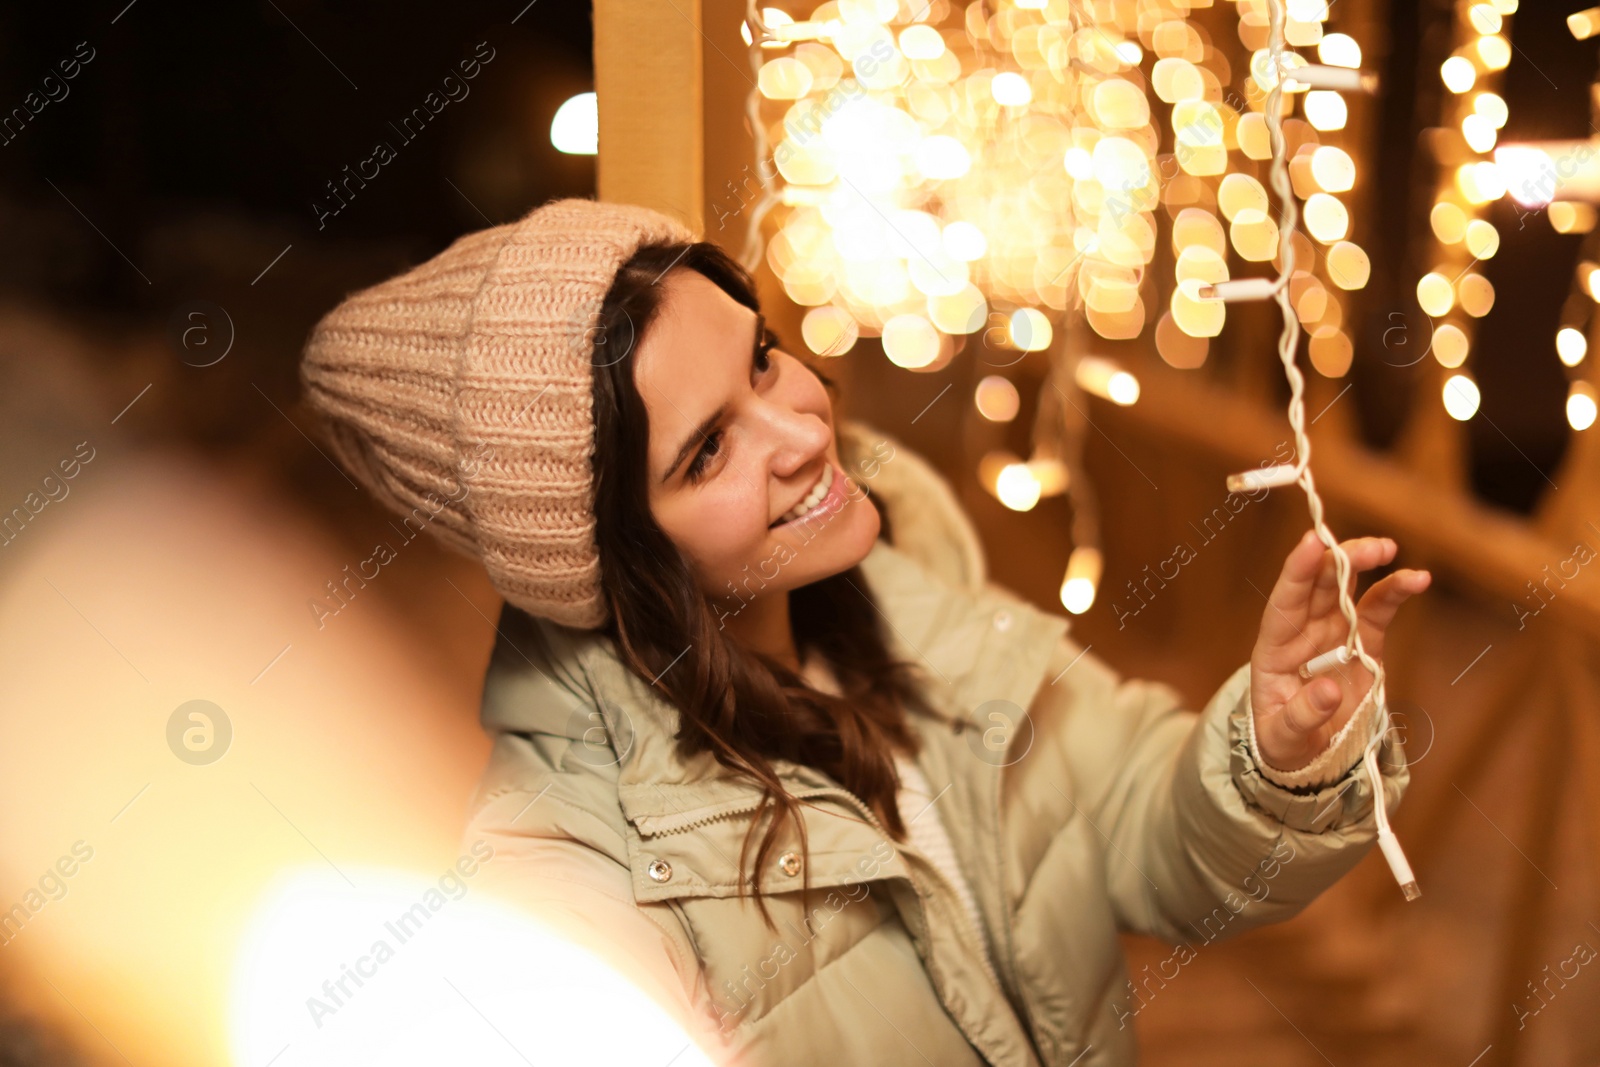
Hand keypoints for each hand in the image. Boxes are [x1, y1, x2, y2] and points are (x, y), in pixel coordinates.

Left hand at [1250, 530, 1431, 771]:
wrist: (1305, 753)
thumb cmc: (1283, 740)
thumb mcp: (1284, 737)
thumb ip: (1303, 716)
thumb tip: (1331, 691)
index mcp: (1274, 649)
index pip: (1283, 602)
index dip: (1296, 570)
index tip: (1312, 541)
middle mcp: (1302, 631)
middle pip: (1317, 585)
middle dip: (1339, 560)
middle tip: (1369, 547)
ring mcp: (1333, 633)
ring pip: (1346, 587)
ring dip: (1364, 562)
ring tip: (1388, 548)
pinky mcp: (1363, 643)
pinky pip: (1378, 610)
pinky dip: (1395, 591)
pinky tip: (1417, 578)